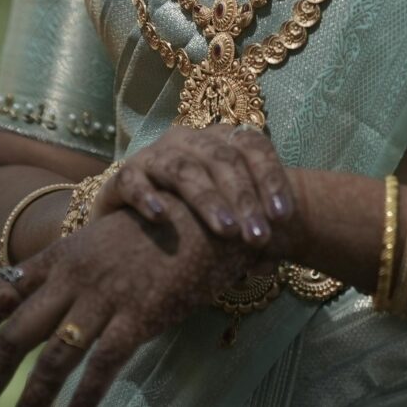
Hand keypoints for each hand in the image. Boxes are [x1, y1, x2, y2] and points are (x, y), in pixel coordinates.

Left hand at [0, 201, 255, 406]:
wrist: (214, 215)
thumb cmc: (163, 231)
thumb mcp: (105, 243)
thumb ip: (72, 274)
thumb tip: (41, 311)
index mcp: (61, 257)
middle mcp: (74, 276)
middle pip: (13, 335)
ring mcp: (105, 295)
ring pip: (52, 358)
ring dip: (30, 400)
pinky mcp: (138, 314)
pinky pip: (100, 365)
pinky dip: (82, 398)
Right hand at [86, 121, 304, 259]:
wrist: (130, 220)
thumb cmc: (189, 219)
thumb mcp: (222, 219)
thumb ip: (244, 232)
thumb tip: (267, 266)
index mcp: (220, 141)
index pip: (253, 147)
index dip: (271, 178)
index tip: (283, 217)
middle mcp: (189, 141)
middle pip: (222, 159)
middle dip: (244, 198)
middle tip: (258, 237)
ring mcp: (154, 155)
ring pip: (183, 169)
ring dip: (208, 199)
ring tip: (226, 229)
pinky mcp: (122, 175)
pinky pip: (133, 180)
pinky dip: (147, 196)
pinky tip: (161, 217)